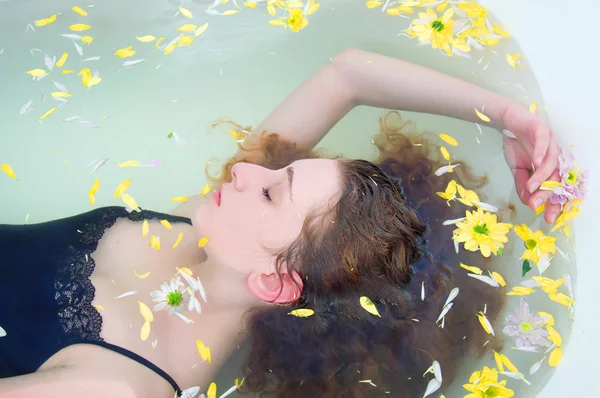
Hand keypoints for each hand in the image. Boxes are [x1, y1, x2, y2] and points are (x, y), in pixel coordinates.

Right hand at [500, 104, 561, 223]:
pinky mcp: (542, 130)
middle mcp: (554, 155)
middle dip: (549, 193)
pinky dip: (542, 152)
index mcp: (550, 166)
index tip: (548, 218)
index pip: (555, 186)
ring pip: (551, 162)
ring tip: (532, 187)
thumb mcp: (517, 169)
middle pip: (557, 177)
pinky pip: (544, 142)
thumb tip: (528, 202)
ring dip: (542, 176)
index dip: (553, 202)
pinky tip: (536, 162)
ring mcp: (550, 142)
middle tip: (538, 206)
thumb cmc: (515, 144)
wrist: (507, 121)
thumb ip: (523, 184)